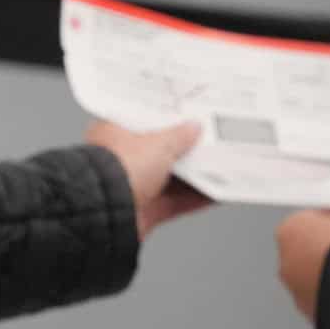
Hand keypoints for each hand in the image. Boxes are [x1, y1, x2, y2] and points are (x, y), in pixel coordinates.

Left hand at [86, 120, 211, 239]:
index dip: (168, 118)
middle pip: (161, 151)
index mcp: (116, 133)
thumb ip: (180, 135)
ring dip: (195, 176)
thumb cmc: (120, 169)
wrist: (110, 212)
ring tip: (219, 166)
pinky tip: (214, 194)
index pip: (145, 121)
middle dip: (186, 150)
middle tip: (210, 142)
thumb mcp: (159, 143)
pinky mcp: (145, 210)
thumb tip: (193, 128)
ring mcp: (133, 186)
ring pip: (170, 179)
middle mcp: (123, 159)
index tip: (189, 117)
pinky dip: (195, 199)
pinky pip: (175, 202)